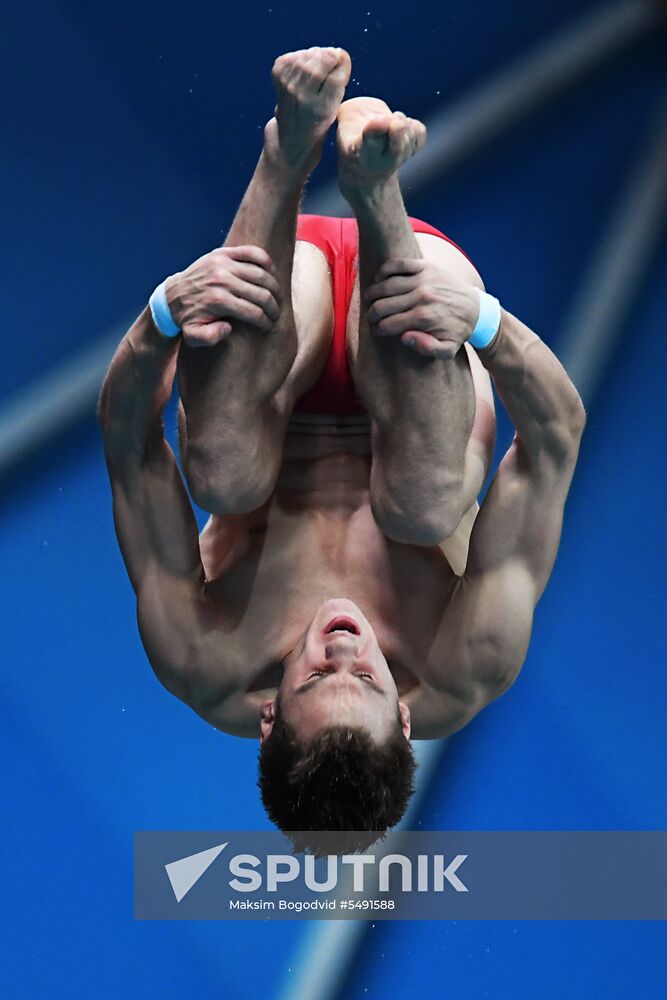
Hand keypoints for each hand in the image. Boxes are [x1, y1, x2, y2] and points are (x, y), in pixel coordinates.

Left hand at [165, 245, 281, 347]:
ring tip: (276, 298)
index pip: (254, 313)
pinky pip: (252, 253)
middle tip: (276, 314)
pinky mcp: (223, 253)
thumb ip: (209, 338)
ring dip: (274, 288)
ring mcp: (223, 263)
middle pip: (261, 294)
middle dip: (273, 307)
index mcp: (218, 301)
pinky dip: (267, 261)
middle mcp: (222, 280)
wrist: (172, 296)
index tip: (269, 326)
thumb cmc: (187, 318)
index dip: (266, 322)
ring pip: (261, 274)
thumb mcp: (193, 336)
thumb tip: (228, 328)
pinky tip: (271, 273)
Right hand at [365, 257, 478, 358]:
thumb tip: (404, 337)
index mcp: (424, 318)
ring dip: (372, 293)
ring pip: (386, 285)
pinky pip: (398, 264)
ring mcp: (424, 279)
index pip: (388, 324)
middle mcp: (422, 297)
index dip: (377, 329)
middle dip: (372, 314)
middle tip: (371, 317)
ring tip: (370, 299)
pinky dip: (384, 270)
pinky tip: (379, 278)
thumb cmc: (457, 331)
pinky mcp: (426, 266)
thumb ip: (426, 348)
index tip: (375, 330)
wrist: (475, 309)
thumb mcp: (446, 350)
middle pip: (383, 305)